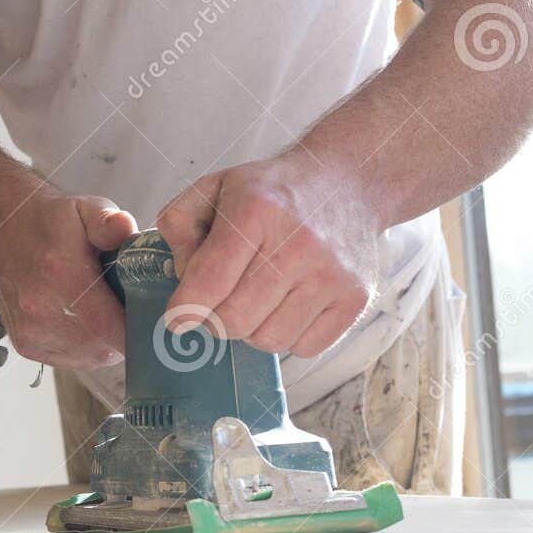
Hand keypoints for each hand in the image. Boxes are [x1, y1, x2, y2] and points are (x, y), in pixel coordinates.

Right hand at [0, 191, 137, 368]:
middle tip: (129, 309)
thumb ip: (109, 221)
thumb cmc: (51, 222)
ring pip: (89, 357)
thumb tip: (126, 229)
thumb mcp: (85, 208)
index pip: (109, 326)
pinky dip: (84, 346)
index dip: (138, 332)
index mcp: (61, 273)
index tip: (154, 323)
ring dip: (105, 341)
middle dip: (124, 333)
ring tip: (103, 310)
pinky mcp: (25, 344)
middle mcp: (41, 308)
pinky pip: (70, 359)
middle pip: (103, 347)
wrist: (3, 231)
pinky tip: (83, 320)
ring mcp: (31, 330)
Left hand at [154, 150, 380, 358]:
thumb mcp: (215, 187)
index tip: (177, 319)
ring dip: (252, 329)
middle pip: (235, 319)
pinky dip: (288, 336)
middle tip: (217, 303)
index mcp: (257, 209)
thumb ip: (181, 225)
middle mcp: (299, 243)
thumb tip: (180, 279)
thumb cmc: (272, 191)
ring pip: (268, 341)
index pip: (211, 280)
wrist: (345, 183)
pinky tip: (287, 305)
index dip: (186, 308)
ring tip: (256, 298)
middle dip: (215, 319)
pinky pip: (304, 349)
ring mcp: (331, 274)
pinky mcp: (355, 299)